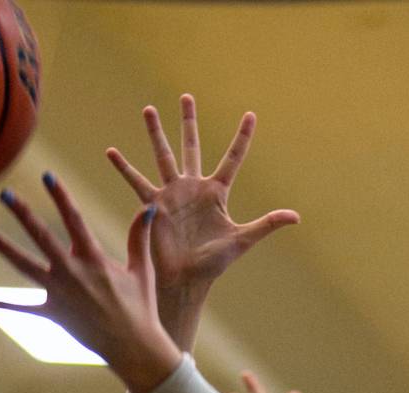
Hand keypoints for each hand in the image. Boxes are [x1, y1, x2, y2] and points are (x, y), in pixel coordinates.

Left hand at [0, 176, 180, 392]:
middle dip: (23, 214)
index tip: (47, 176)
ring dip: (4, 248)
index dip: (60, 196)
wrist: (133, 346)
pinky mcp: (53, 314)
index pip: (74, 219)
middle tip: (5, 194)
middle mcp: (72, 272)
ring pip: (25, 265)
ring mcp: (59, 293)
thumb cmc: (141, 308)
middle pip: (41, 237)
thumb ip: (139, 237)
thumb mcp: (142, 270)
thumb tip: (149, 208)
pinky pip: (24, 307)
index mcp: (93, 259)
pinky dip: (4, 303)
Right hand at [109, 95, 298, 296]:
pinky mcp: (153, 205)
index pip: (232, 159)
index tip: (250, 114)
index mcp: (216, 193)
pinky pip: (137, 182)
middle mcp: (193, 188)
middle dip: (189, 122)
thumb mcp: (243, 239)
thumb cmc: (214, 263)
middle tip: (187, 96)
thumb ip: (267, 224)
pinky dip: (124, 168)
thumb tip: (296, 216)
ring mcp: (172, 194)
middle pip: (191, 147)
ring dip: (156, 133)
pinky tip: (112, 151)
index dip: (242, 138)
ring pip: (163, 156)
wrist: (186, 279)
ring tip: (149, 109)